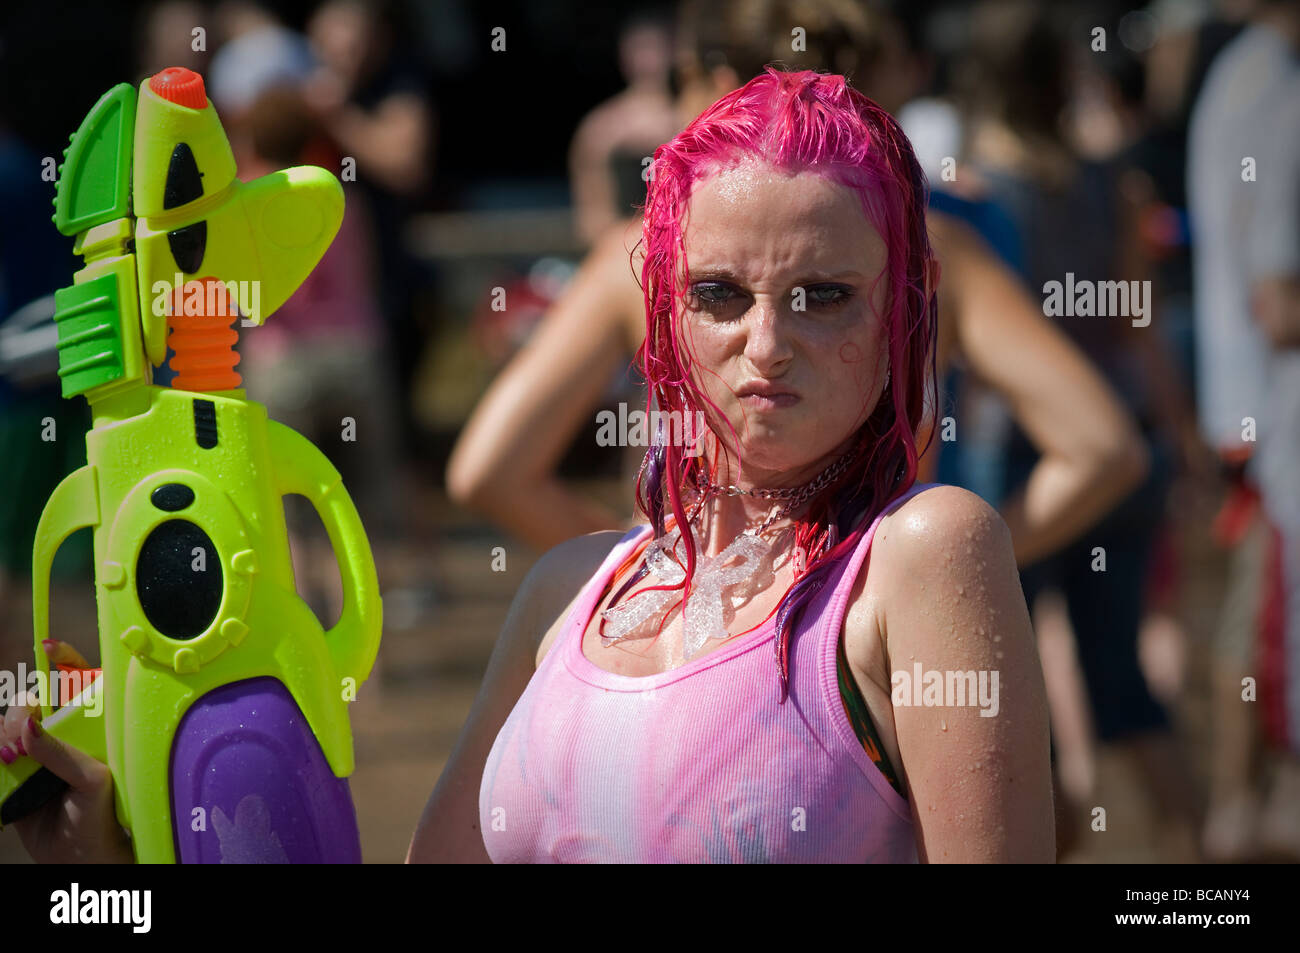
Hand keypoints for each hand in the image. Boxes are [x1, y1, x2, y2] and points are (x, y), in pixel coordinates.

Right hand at [0, 640, 132, 862]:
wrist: (80, 857)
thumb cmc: (103, 813)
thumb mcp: (91, 780)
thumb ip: (60, 754)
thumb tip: (28, 728)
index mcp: (92, 727)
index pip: (78, 681)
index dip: (63, 659)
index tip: (49, 646)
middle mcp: (62, 734)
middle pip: (32, 700)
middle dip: (24, 707)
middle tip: (25, 729)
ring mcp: (36, 752)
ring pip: (9, 725)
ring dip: (6, 733)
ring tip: (12, 757)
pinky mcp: (13, 774)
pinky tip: (2, 760)